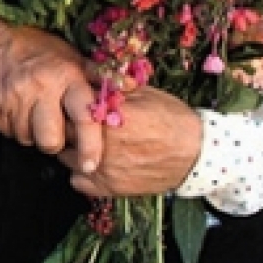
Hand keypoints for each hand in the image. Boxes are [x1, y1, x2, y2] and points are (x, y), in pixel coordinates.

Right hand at [0, 11, 102, 170]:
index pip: (84, 117)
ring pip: (29, 139)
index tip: (91, 164)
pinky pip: (9, 133)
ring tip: (34, 113)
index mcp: (65, 76)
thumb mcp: (69, 55)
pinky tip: (18, 110)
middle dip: (54, 142)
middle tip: (54, 127)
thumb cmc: (34, 49)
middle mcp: (40, 88)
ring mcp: (14, 99)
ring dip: (33, 133)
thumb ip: (98, 75)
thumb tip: (131, 85)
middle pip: (51, 140)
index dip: (90, 145)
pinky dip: (16, 127)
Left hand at [60, 87, 202, 196]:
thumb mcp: (142, 92)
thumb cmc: (171, 118)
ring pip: (67, 157)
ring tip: (85, 142)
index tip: (69, 102)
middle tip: (75, 121)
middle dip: (67, 125)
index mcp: (108, 116)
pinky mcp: (111, 188)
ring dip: (71, 149)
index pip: (68, 108)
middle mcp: (102, 144)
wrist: (197, 152)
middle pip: (65, 132)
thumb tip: (84, 74)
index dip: (67, 104)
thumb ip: (110, 87)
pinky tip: (91, 162)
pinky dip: (80, 173)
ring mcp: (105, 168)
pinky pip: (78, 181)